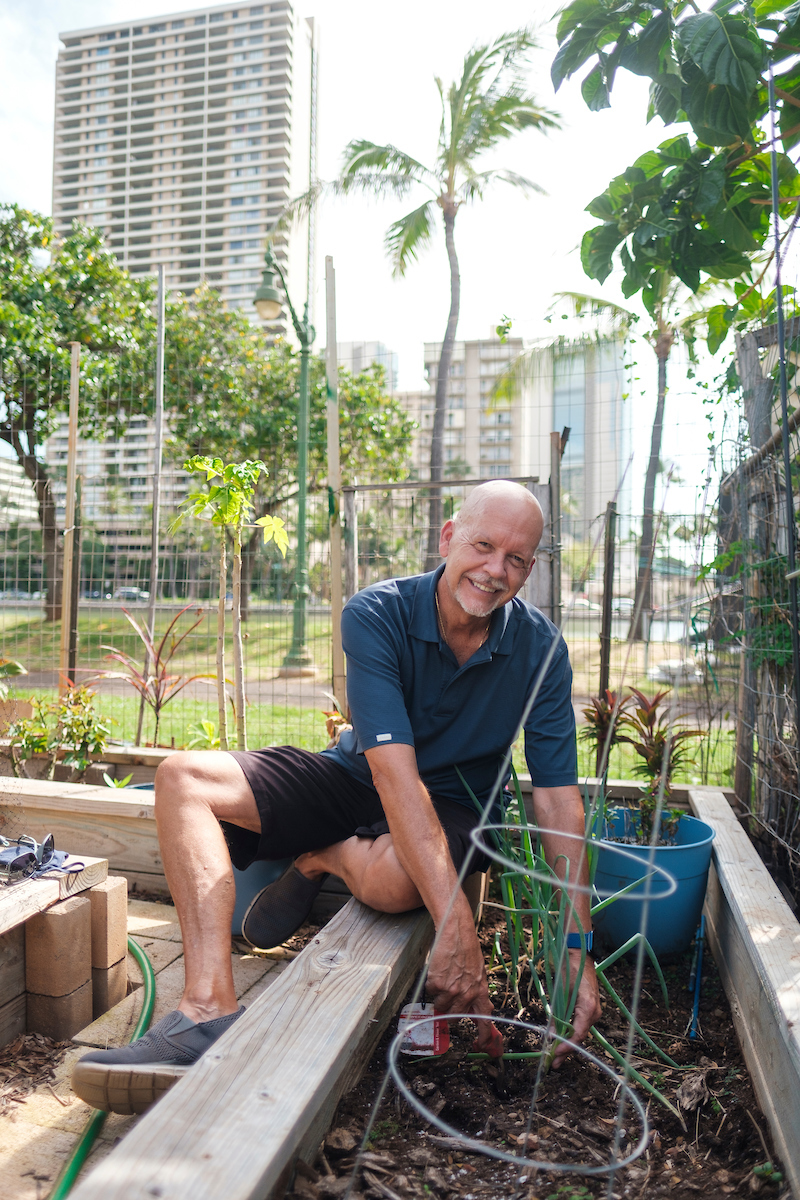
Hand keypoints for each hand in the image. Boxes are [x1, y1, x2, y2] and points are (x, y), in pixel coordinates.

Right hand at [425, 900, 503, 1057]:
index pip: (485, 1021)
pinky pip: (431, 992)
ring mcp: (451, 990)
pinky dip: (432, 984)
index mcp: (481, 992)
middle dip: (449, 1012)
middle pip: (455, 1017)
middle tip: (447, 1000)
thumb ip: (477, 992)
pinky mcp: (437, 984)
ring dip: (439, 997)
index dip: (484, 1037)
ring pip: (440, 1006)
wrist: (456, 933)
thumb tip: (479, 1009)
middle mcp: (467, 994)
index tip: (481, 1046)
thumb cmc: (467, 950)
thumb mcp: (479, 973)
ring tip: (444, 978)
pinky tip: (438, 971)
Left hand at [550, 953, 601, 1068]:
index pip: (578, 1034)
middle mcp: (594, 1012)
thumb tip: (551, 1035)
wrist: (578, 954)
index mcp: (588, 1007)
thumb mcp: (560, 993)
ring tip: (555, 1056)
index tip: (555, 1053)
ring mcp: (593, 1010)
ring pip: (579, 1032)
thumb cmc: (570, 969)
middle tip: (553, 1063)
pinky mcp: (589, 1008)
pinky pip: (579, 1024)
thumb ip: (557, 1015)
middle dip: (566, 1049)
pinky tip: (560, 1040)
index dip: (567, 1046)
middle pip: (579, 1036)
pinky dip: (570, 1032)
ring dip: (568, 1043)